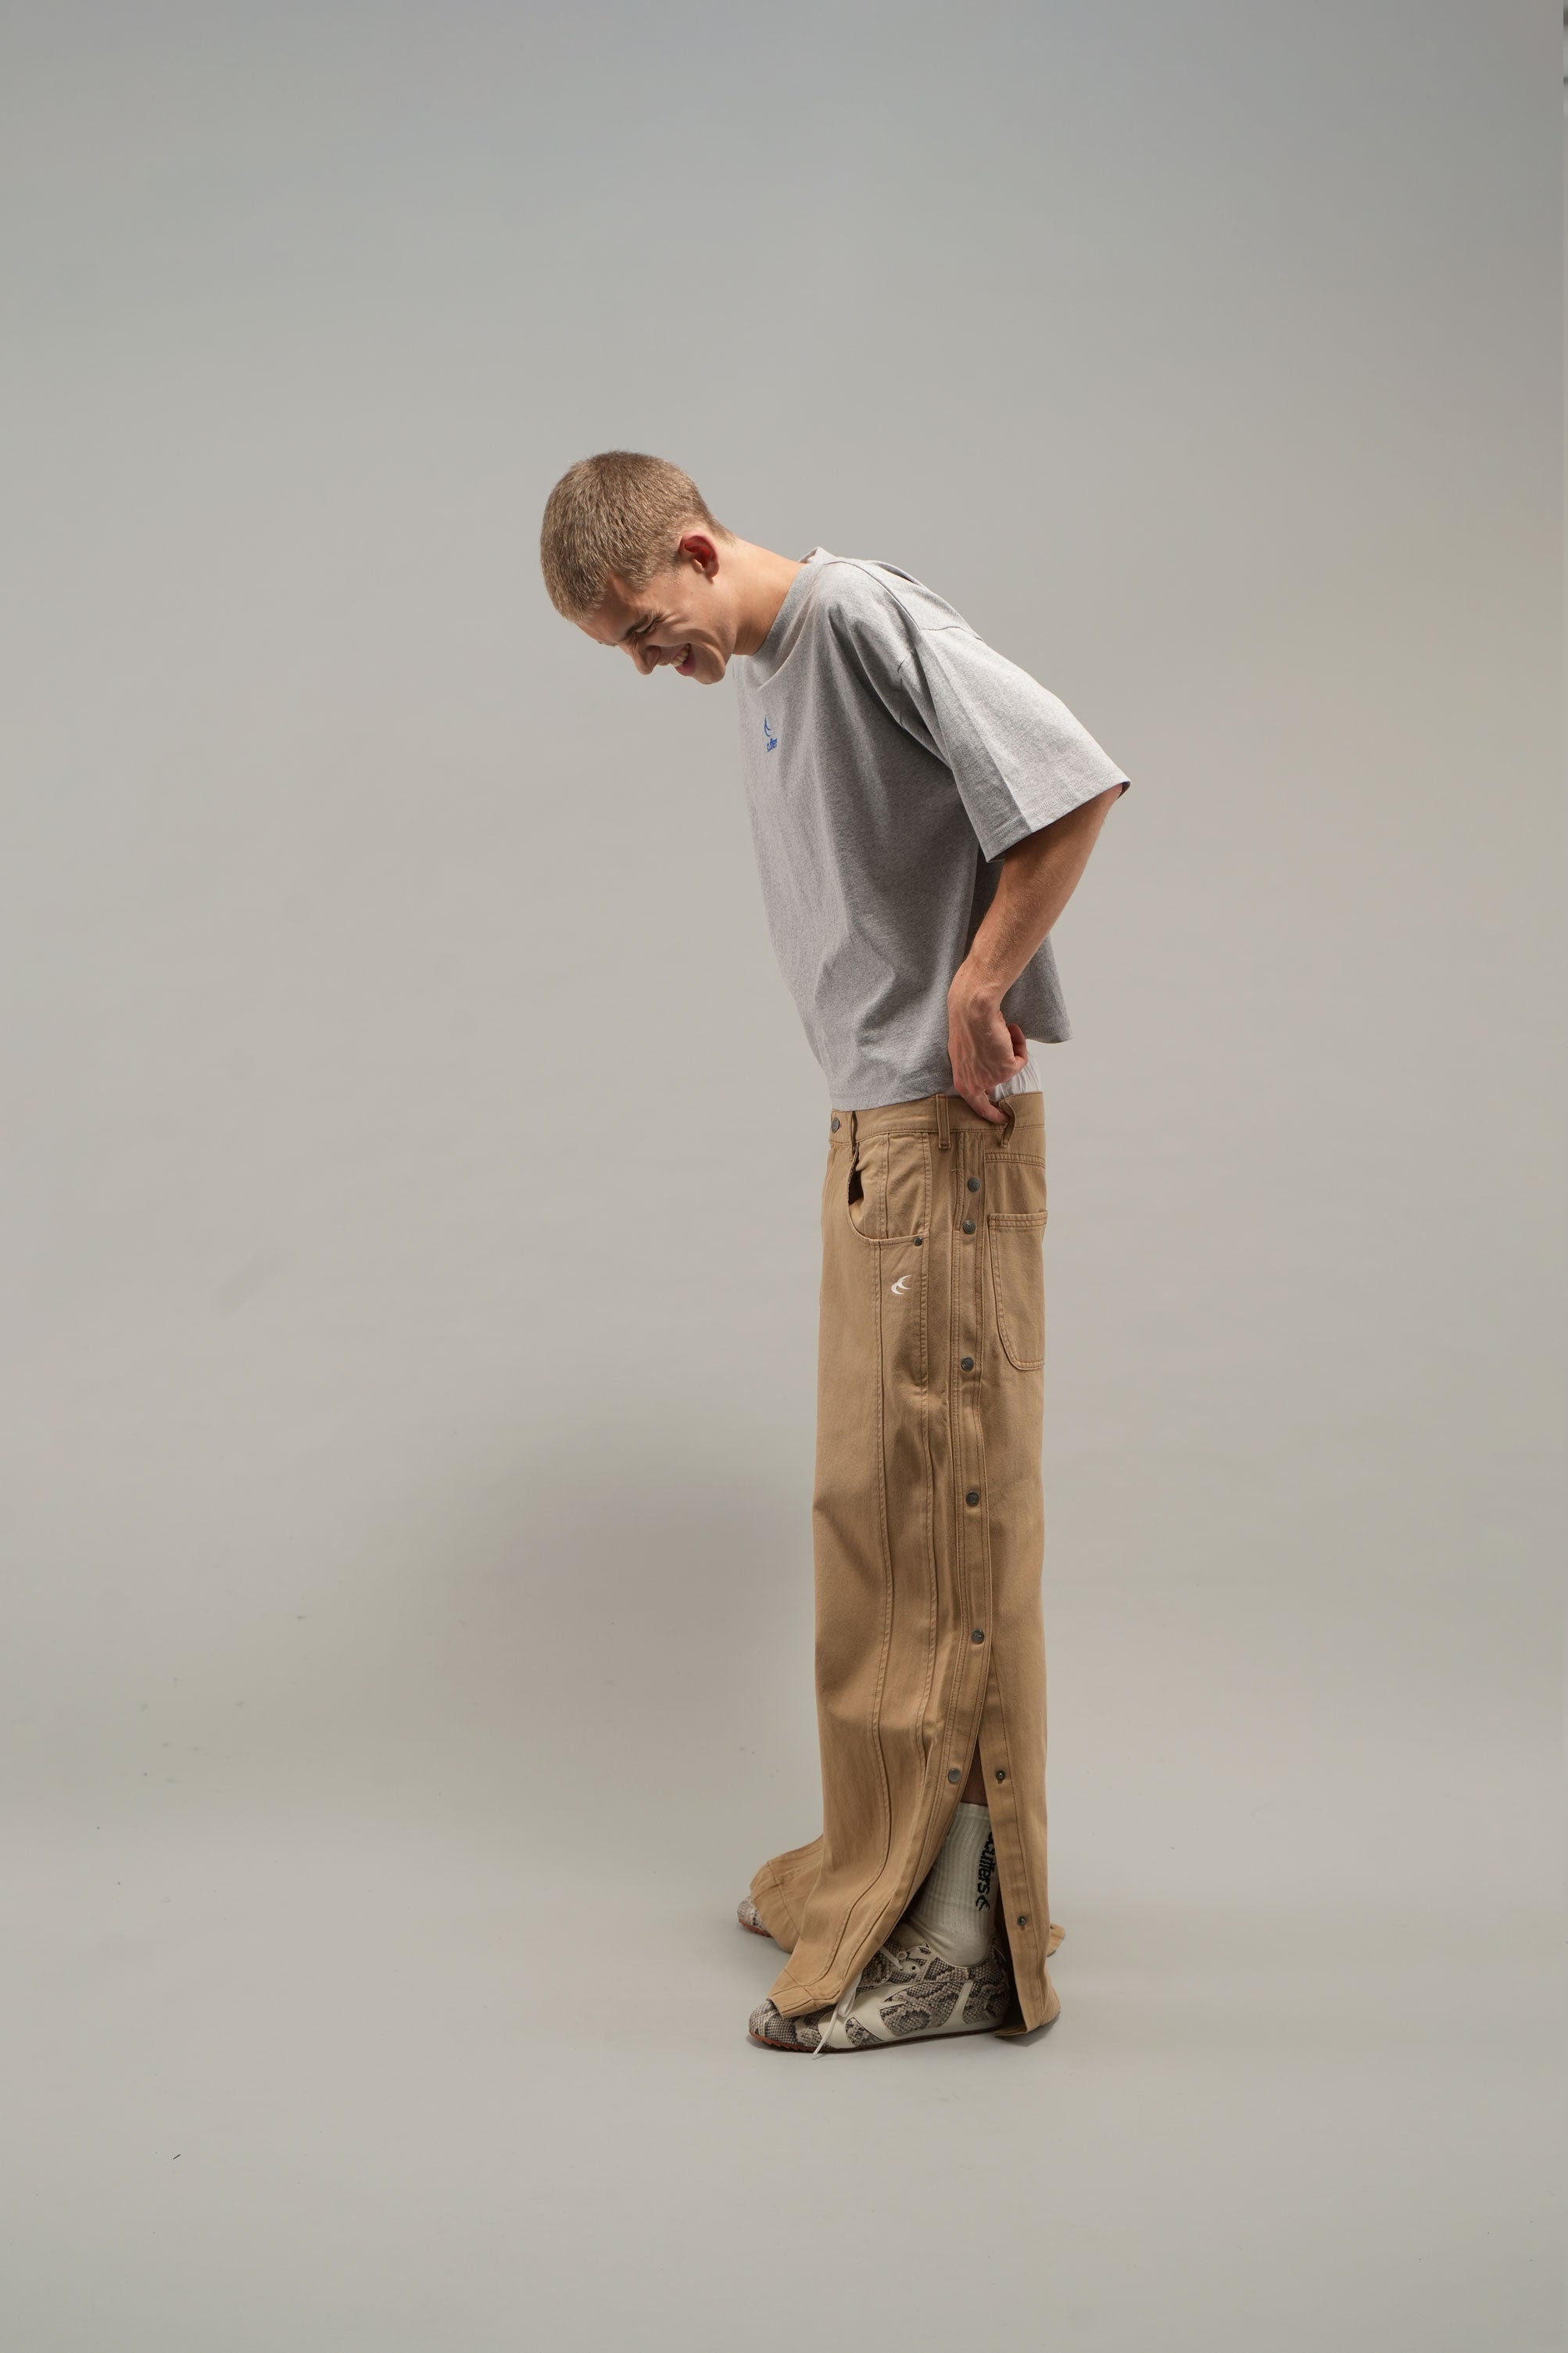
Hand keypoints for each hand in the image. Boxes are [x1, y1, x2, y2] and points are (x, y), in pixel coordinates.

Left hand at [946, 979, 1026, 1123]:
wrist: (972, 1010)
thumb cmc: (966, 1024)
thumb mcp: (963, 1051)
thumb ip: (973, 1065)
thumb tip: (987, 1066)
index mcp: (962, 1081)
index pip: (976, 1106)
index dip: (990, 1114)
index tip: (1001, 1120)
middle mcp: (976, 1084)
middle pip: (994, 1091)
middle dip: (1001, 1087)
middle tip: (1007, 1103)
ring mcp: (992, 1079)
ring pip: (1010, 1067)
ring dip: (1010, 1048)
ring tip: (1004, 1030)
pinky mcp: (1006, 1069)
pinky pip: (1021, 1059)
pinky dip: (1019, 1044)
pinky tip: (1011, 1029)